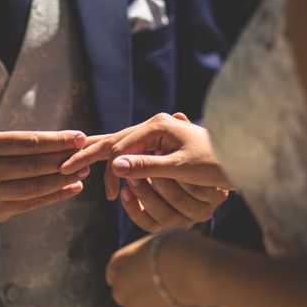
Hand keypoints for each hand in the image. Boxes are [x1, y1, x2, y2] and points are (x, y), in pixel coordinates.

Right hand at [0, 130, 89, 224]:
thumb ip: (21, 143)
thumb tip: (63, 141)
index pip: (28, 142)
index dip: (57, 140)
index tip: (80, 137)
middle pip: (34, 165)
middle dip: (64, 160)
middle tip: (86, 156)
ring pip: (35, 187)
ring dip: (64, 180)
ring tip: (83, 172)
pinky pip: (32, 204)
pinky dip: (55, 196)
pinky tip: (72, 188)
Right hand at [61, 113, 232, 231]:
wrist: (241, 155)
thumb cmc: (215, 162)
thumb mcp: (180, 168)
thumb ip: (146, 166)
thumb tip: (113, 166)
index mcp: (157, 126)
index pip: (118, 146)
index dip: (99, 164)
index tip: (89, 180)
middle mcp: (155, 125)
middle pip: (114, 140)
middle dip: (91, 156)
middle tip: (65, 167)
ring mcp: (158, 133)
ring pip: (122, 145)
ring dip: (106, 162)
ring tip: (85, 171)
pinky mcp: (162, 142)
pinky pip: (133, 151)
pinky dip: (120, 162)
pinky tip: (112, 172)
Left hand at [107, 230, 201, 306]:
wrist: (192, 267)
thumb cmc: (180, 246)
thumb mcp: (160, 238)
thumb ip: (151, 251)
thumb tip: (161, 253)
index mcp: (118, 263)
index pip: (114, 273)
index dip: (129, 274)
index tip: (144, 274)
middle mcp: (120, 287)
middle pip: (123, 296)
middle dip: (138, 294)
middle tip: (160, 289)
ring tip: (165, 305)